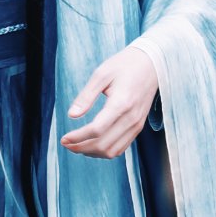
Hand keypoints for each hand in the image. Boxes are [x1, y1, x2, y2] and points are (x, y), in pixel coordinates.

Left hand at [60, 45, 158, 159]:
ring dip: (92, 152)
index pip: (97, 130)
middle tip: (65, 143)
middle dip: (81, 148)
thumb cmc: (124, 66)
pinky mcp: (138, 127)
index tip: (64, 138)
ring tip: (76, 145)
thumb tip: (72, 115)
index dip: (78, 137)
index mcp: (121, 103)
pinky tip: (91, 144)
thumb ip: (86, 96)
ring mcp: (137, 125)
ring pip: (112, 151)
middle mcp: (131, 118)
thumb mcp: (101, 74)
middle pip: (103, 145)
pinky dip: (104, 151)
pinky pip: (121, 147)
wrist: (151, 64)